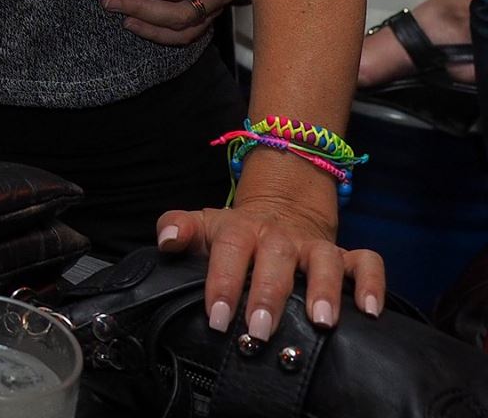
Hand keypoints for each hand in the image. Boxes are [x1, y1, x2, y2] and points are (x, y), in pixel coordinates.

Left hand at [158, 185, 384, 337]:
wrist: (281, 210)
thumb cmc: (236, 233)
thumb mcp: (203, 226)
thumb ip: (177, 228)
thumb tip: (165, 240)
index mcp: (241, 230)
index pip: (230, 252)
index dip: (222, 284)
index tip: (216, 318)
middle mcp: (279, 237)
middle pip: (275, 260)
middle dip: (268, 295)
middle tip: (261, 329)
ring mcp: (314, 247)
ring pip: (323, 261)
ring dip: (323, 290)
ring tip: (322, 321)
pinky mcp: (345, 256)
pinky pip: (367, 263)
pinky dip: (372, 283)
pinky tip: (370, 311)